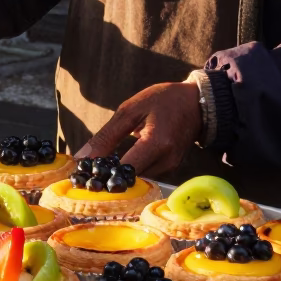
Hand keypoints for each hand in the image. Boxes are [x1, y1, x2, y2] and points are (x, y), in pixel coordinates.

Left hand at [76, 81, 202, 176]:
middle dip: (108, 177)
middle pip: (130, 180)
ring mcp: (171, 167)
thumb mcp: (130, 110)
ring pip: (136, 180)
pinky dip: (130, 171)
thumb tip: (82, 158)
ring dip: (118, 174)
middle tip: (87, 172)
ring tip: (102, 165)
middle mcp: (166, 160)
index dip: (102, 175)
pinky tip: (119, 162)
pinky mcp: (171, 169)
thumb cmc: (164, 100)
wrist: (197, 103)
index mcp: (156, 143)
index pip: (124, 170)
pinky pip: (145, 175)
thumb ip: (106, 136)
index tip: (83, 175)